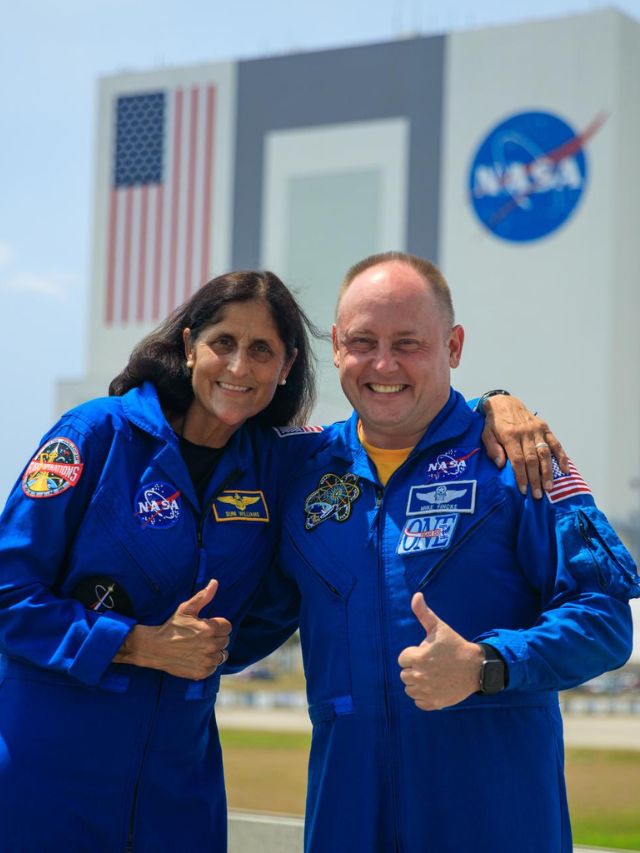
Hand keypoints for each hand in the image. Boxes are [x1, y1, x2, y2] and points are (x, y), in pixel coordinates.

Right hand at [114, 579, 231, 679]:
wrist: (154, 647)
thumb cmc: (171, 626)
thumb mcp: (186, 609)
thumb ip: (203, 597)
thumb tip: (215, 582)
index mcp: (209, 628)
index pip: (227, 627)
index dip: (218, 626)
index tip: (208, 627)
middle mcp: (210, 645)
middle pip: (225, 641)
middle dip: (216, 638)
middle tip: (202, 637)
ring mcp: (206, 660)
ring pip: (221, 655)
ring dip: (214, 652)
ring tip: (201, 648)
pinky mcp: (201, 672)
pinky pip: (213, 668)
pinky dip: (208, 664)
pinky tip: (197, 658)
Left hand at [398, 593, 482, 710]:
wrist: (476, 667)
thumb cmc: (455, 645)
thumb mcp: (439, 627)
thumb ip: (423, 613)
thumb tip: (416, 595)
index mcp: (419, 657)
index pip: (402, 658)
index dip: (413, 654)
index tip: (427, 652)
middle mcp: (420, 676)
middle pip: (404, 674)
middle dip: (415, 667)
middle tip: (431, 664)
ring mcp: (427, 691)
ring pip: (409, 688)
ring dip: (417, 682)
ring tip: (432, 675)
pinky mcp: (434, 703)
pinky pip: (418, 702)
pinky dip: (424, 696)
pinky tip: (434, 687)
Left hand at [481, 394, 568, 497]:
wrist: (504, 402)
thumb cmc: (494, 422)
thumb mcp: (486, 434)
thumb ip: (492, 448)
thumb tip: (500, 464)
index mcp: (510, 435)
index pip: (517, 459)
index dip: (521, 476)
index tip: (523, 490)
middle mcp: (525, 433)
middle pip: (532, 459)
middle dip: (535, 479)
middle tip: (538, 495)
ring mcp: (537, 430)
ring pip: (545, 453)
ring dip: (548, 471)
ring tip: (549, 487)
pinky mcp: (545, 428)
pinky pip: (555, 443)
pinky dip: (562, 456)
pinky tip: (565, 469)